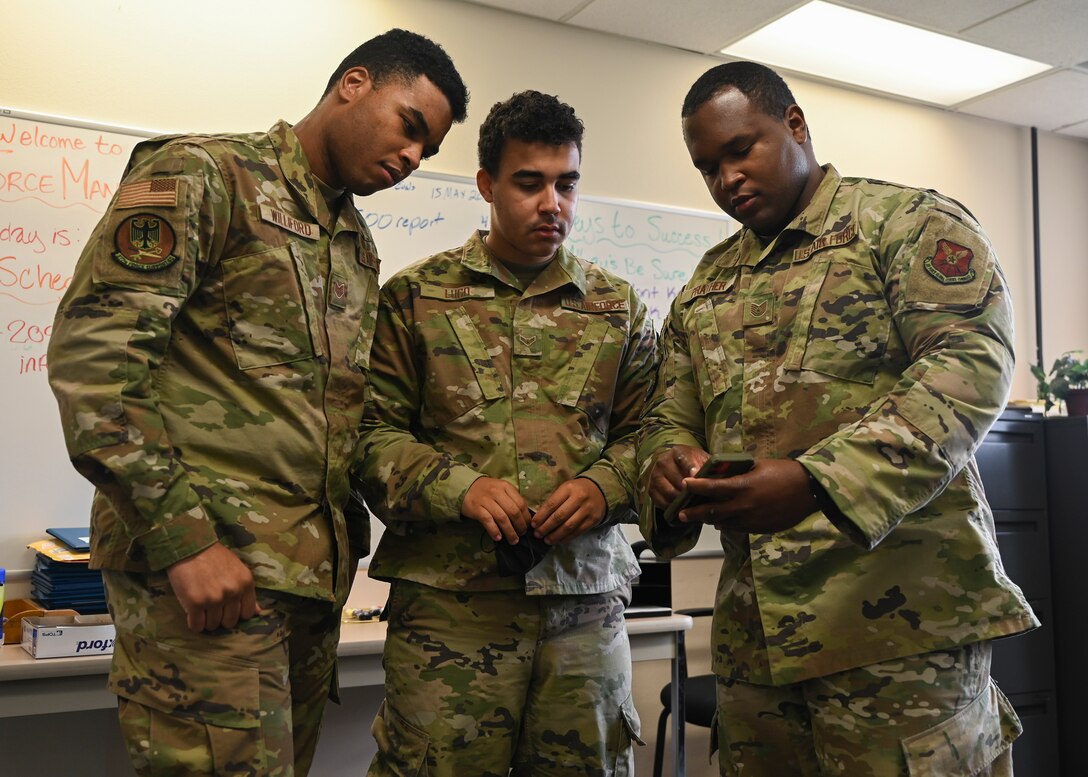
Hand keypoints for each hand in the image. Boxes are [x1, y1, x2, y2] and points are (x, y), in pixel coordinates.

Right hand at [166, 543, 258, 632]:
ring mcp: (214, 598)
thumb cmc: (214, 557)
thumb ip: (247, 591)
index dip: (236, 613)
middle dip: (220, 618)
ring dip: (206, 621)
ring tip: (201, 608)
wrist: (190, 546)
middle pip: (230, 622)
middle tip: (211, 608)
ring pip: (213, 625)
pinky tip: (192, 614)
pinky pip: (196, 626)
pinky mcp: (195, 603)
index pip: (247, 613)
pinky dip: (194, 624)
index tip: (227, 609)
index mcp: (246, 583)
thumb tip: (258, 612)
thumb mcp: (238, 570)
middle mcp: (233, 592)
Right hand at [462, 477, 530, 542]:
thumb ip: (512, 499)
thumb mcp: (501, 489)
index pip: (521, 503)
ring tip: (513, 540)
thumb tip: (525, 516)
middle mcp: (497, 492)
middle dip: (520, 526)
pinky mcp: (476, 509)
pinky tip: (498, 538)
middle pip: (513, 512)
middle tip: (522, 534)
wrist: (466, 487)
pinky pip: (488, 521)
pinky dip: (494, 530)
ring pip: (502, 518)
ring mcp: (486, 500)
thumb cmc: (487, 490)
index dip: (526, 517)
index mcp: (506, 487)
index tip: (528, 526)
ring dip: (510, 532)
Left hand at [532, 478, 606, 544]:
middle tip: (537, 534)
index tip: (533, 524)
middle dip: (546, 527)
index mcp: (568, 488)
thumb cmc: (577, 490)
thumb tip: (539, 518)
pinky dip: (567, 538)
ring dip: (555, 535)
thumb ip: (554, 500)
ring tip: (547, 540)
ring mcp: (587, 510)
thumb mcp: (565, 489)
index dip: (541, 516)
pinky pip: (578, 532)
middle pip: (559, 516)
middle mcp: (579, 498)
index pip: (551, 504)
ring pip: (568, 526)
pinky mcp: (593, 520)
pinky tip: (558, 540)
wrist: (600, 490)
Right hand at [647, 444, 709, 508]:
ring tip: (693, 504)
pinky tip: (682, 508)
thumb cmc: (692, 463)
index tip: (697, 476)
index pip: (684, 459)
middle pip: (676, 479)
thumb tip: (713, 477)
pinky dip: (672, 507)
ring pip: (669, 492)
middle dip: (689, 490)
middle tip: (701, 498)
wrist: (673, 465)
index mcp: (678, 452)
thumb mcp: (701, 459)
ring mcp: (655, 475)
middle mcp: (663, 462)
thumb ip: (707, 467)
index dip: (691, 468)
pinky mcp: (651, 489)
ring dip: (681, 500)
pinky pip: (661, 502)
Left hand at [677, 458, 817, 533]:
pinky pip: (737, 528)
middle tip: (680, 514)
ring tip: (700, 517)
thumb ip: (738, 471)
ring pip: (723, 523)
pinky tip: (722, 520)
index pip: (712, 488)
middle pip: (712, 512)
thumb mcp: (758, 465)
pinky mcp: (759, 528)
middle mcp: (744, 505)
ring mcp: (752, 519)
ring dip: (710, 520)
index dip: (695, 487)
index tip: (683, 484)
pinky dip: (727, 524)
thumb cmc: (783, 472)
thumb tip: (720, 470)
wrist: (809, 490)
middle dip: (694, 513)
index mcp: (743, 486)